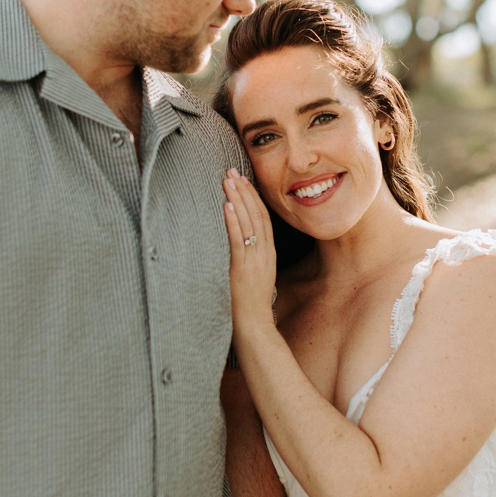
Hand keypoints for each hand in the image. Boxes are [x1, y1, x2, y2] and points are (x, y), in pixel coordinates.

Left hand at [222, 169, 276, 332]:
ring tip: (228, 181)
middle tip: (233, 171)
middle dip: (245, 191)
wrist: (255, 325)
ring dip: (238, 200)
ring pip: (249, 223)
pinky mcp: (243, 268)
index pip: (264, 218)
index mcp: (269, 254)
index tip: (244, 180)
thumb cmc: (251, 304)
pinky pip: (239, 240)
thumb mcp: (255, 276)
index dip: (254, 197)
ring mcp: (255, 260)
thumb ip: (250, 259)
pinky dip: (233, 222)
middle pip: (257, 215)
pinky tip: (226, 206)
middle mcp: (265, 253)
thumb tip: (240, 245)